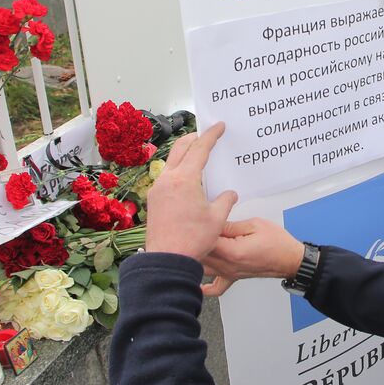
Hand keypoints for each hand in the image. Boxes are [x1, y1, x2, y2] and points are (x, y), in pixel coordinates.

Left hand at [142, 123, 237, 260]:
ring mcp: (158, 189)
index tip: (218, 126)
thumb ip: (225, 201)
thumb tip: (229, 194)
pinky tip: (185, 179)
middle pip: (180, 149)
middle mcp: (168, 180)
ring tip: (194, 154)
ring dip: (183, 154)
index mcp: (185, 179)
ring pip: (170, 162)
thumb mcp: (217, 218)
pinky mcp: (154, 200)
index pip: (199, 149)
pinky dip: (177, 170)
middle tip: (204, 134)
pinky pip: (166, 177)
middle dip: (193, 139)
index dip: (211, 135)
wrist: (167, 258)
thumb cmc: (192, 239)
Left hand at [200, 218, 304, 296]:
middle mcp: (229, 265)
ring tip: (194, 246)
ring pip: (203, 269)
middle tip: (194, 229)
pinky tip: (199, 283)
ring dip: (196, 258)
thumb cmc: (278, 244)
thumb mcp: (254, 225)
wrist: (290, 259)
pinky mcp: (233, 277)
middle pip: (201, 255)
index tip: (198, 220)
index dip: (199, 229)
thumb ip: (231, 225)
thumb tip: (214, 221)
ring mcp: (230, 273)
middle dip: (195, 241)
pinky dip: (205, 287)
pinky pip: (216, 287)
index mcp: (232, 251)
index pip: (206, 240)